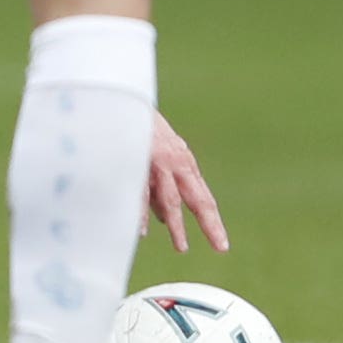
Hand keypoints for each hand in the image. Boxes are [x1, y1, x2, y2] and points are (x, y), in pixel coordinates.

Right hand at [143, 112, 230, 253]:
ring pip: (170, 199)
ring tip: (182, 247)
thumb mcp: (156, 153)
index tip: (221, 246)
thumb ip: (162, 185)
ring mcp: (156, 161)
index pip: (202, 197)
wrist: (120, 96)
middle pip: (197, 198)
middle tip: (221, 247)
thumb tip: (165, 219)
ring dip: (176, 225)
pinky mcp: (136, 159)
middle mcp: (175, 162)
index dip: (212, 221)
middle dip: (210, 224)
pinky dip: (141, 212)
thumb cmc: (135, 126)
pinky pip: (139, 192)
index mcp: (182, 161)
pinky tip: (142, 230)